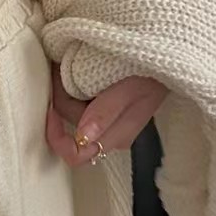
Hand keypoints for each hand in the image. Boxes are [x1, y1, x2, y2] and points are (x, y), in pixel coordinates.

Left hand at [45, 61, 168, 166]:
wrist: (167, 60)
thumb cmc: (150, 74)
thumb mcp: (128, 91)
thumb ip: (105, 113)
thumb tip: (83, 138)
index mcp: (114, 138)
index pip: (75, 155)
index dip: (56, 136)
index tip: (48, 109)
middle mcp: (109, 137)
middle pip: (71, 130)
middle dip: (62, 103)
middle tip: (62, 72)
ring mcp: (108, 125)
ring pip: (72, 117)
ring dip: (66, 93)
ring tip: (70, 67)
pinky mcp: (106, 112)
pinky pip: (80, 107)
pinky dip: (73, 90)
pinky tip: (77, 72)